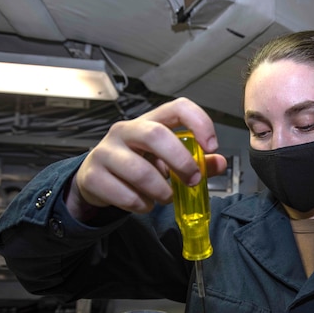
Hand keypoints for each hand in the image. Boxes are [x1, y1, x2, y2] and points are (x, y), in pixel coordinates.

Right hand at [66, 97, 227, 217]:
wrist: (97, 179)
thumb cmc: (138, 164)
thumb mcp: (167, 159)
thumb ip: (196, 161)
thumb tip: (220, 162)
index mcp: (149, 121)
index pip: (177, 107)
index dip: (199, 122)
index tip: (211, 146)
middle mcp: (125, 130)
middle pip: (156, 135)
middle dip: (181, 161)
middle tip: (193, 180)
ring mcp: (105, 151)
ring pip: (139, 171)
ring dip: (160, 190)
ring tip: (165, 197)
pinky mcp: (93, 176)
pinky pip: (124, 194)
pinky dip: (141, 205)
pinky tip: (144, 204)